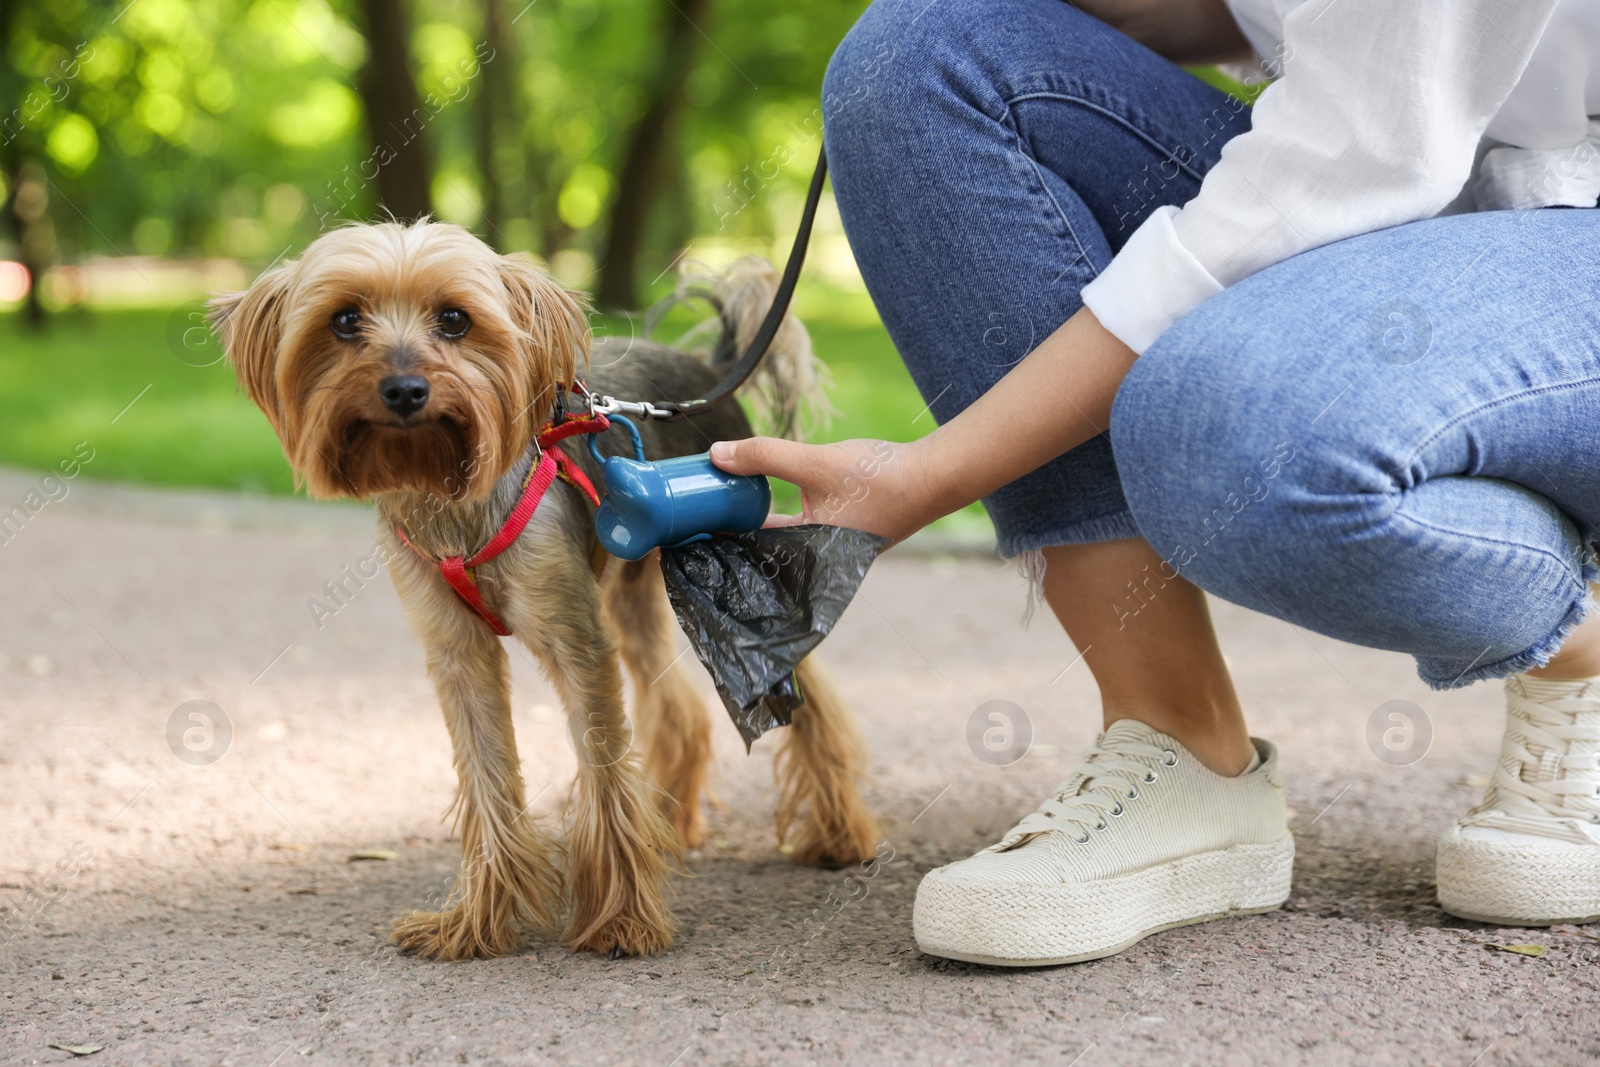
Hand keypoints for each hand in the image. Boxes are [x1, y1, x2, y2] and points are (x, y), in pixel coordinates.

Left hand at [709, 437, 933, 543]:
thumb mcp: (815, 462)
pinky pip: (800, 529)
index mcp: (807, 555)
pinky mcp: (843, 534)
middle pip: (763, 549)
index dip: (722, 536)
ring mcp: (832, 549)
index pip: (751, 551)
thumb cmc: (880, 478)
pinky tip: (765, 498)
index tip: (693, 521)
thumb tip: (716, 455)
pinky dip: (780, 515)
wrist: (935, 477)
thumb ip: (765, 457)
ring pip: (782, 539)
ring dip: (758, 521)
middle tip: (701, 510)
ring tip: (725, 502)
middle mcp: (818, 561)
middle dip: (735, 530)